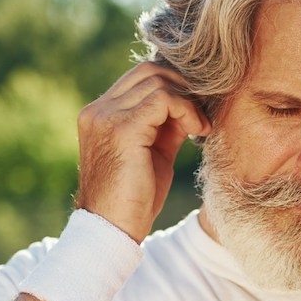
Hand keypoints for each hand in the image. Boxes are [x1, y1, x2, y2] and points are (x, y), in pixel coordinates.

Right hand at [74, 62, 211, 241]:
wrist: (113, 230)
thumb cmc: (134, 199)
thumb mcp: (153, 153)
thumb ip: (165, 125)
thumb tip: (190, 103)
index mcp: (100, 114)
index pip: (140, 76)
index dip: (174, 86)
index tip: (196, 111)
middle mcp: (98, 110)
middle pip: (149, 70)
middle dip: (183, 87)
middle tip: (202, 116)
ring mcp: (107, 117)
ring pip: (157, 80)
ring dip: (188, 100)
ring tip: (200, 128)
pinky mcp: (122, 128)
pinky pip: (163, 98)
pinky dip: (186, 110)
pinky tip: (196, 131)